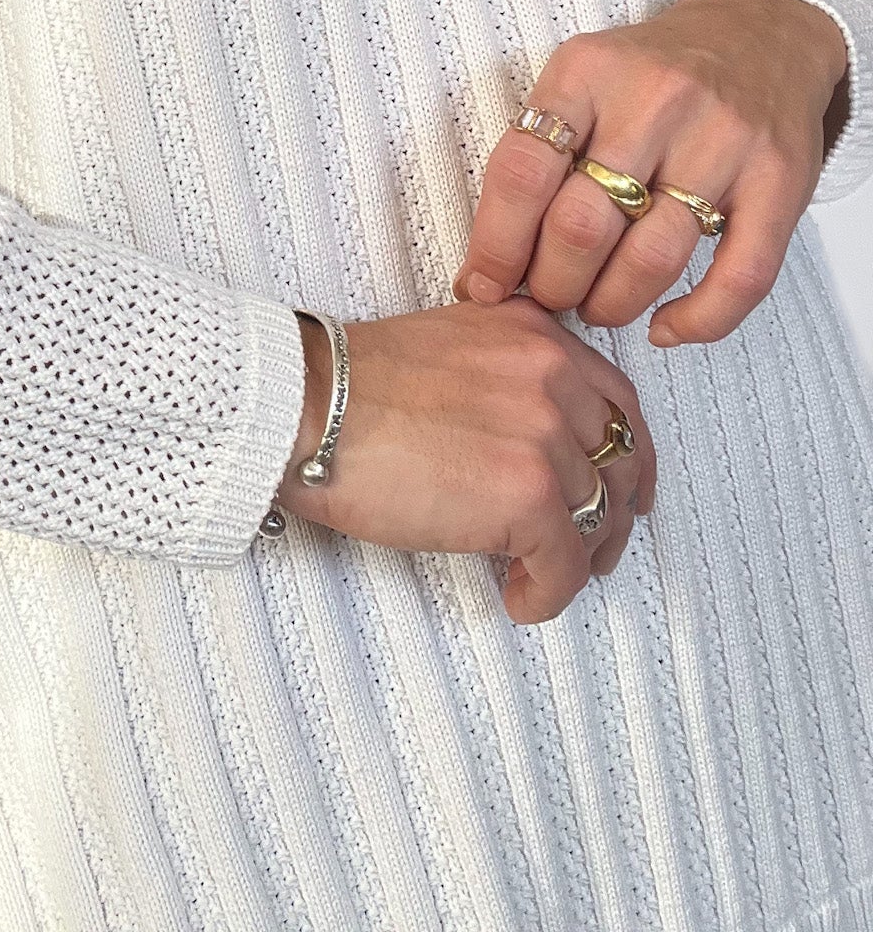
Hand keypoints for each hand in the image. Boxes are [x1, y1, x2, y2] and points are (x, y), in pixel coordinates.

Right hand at [276, 297, 656, 623]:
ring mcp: (545, 435)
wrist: (305, 407)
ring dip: (574, 559)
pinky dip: (546, 594)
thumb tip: (529, 438)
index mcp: (533, 334)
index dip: (628, 455)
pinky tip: (517, 599)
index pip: (618, 400)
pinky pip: (565, 565)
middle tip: (596, 548)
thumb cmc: (350, 386)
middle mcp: (552, 375)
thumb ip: (504, 372)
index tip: (625, 490)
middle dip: (615, 513)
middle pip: (620, 460)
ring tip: (540, 578)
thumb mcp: (450, 344)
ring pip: (597, 517)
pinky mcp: (528, 495)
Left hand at [451, 0, 848, 346]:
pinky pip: (740, 276)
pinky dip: (697, 320)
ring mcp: (722, 140)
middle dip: (553, 283)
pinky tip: (664, 327)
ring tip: (597, 307)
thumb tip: (487, 264)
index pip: (522, 172)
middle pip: (582, 225)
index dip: (494, 245)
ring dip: (612, 303)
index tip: (482, 284)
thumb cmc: (650, 73)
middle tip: (549, 296)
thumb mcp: (581, 79)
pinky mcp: (779, 180)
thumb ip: (539, 153)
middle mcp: (656, 100)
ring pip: (653, 257)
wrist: (757, 33)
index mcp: (588, 71)